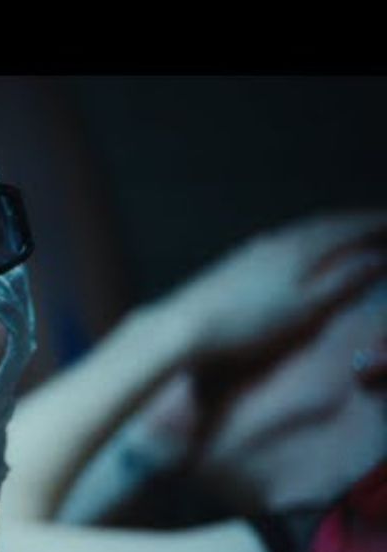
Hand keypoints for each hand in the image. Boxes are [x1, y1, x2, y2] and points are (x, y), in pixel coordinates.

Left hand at [164, 211, 386, 362]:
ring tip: (347, 234)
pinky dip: (302, 240)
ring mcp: (250, 251)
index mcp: (299, 250)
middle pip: (324, 224)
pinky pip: (279, 241)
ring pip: (300, 231)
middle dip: (355, 223)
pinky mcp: (232, 264)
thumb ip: (343, 285)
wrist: (183, 328)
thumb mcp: (305, 312)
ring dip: (328, 229)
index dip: (375, 224)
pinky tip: (296, 251)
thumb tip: (378, 260)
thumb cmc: (247, 327)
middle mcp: (275, 242)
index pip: (347, 227)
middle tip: (380, 224)